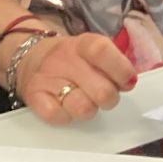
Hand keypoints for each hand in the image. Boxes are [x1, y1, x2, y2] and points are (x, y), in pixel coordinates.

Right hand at [9, 32, 137, 125]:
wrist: (32, 59)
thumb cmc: (73, 60)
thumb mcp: (94, 54)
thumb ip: (114, 66)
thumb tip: (129, 82)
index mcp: (83, 45)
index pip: (102, 51)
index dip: (121, 70)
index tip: (128, 82)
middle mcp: (63, 59)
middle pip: (101, 91)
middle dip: (109, 98)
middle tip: (104, 95)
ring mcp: (46, 77)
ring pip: (82, 107)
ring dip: (89, 109)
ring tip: (84, 101)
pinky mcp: (33, 96)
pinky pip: (57, 116)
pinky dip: (65, 116)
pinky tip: (65, 107)